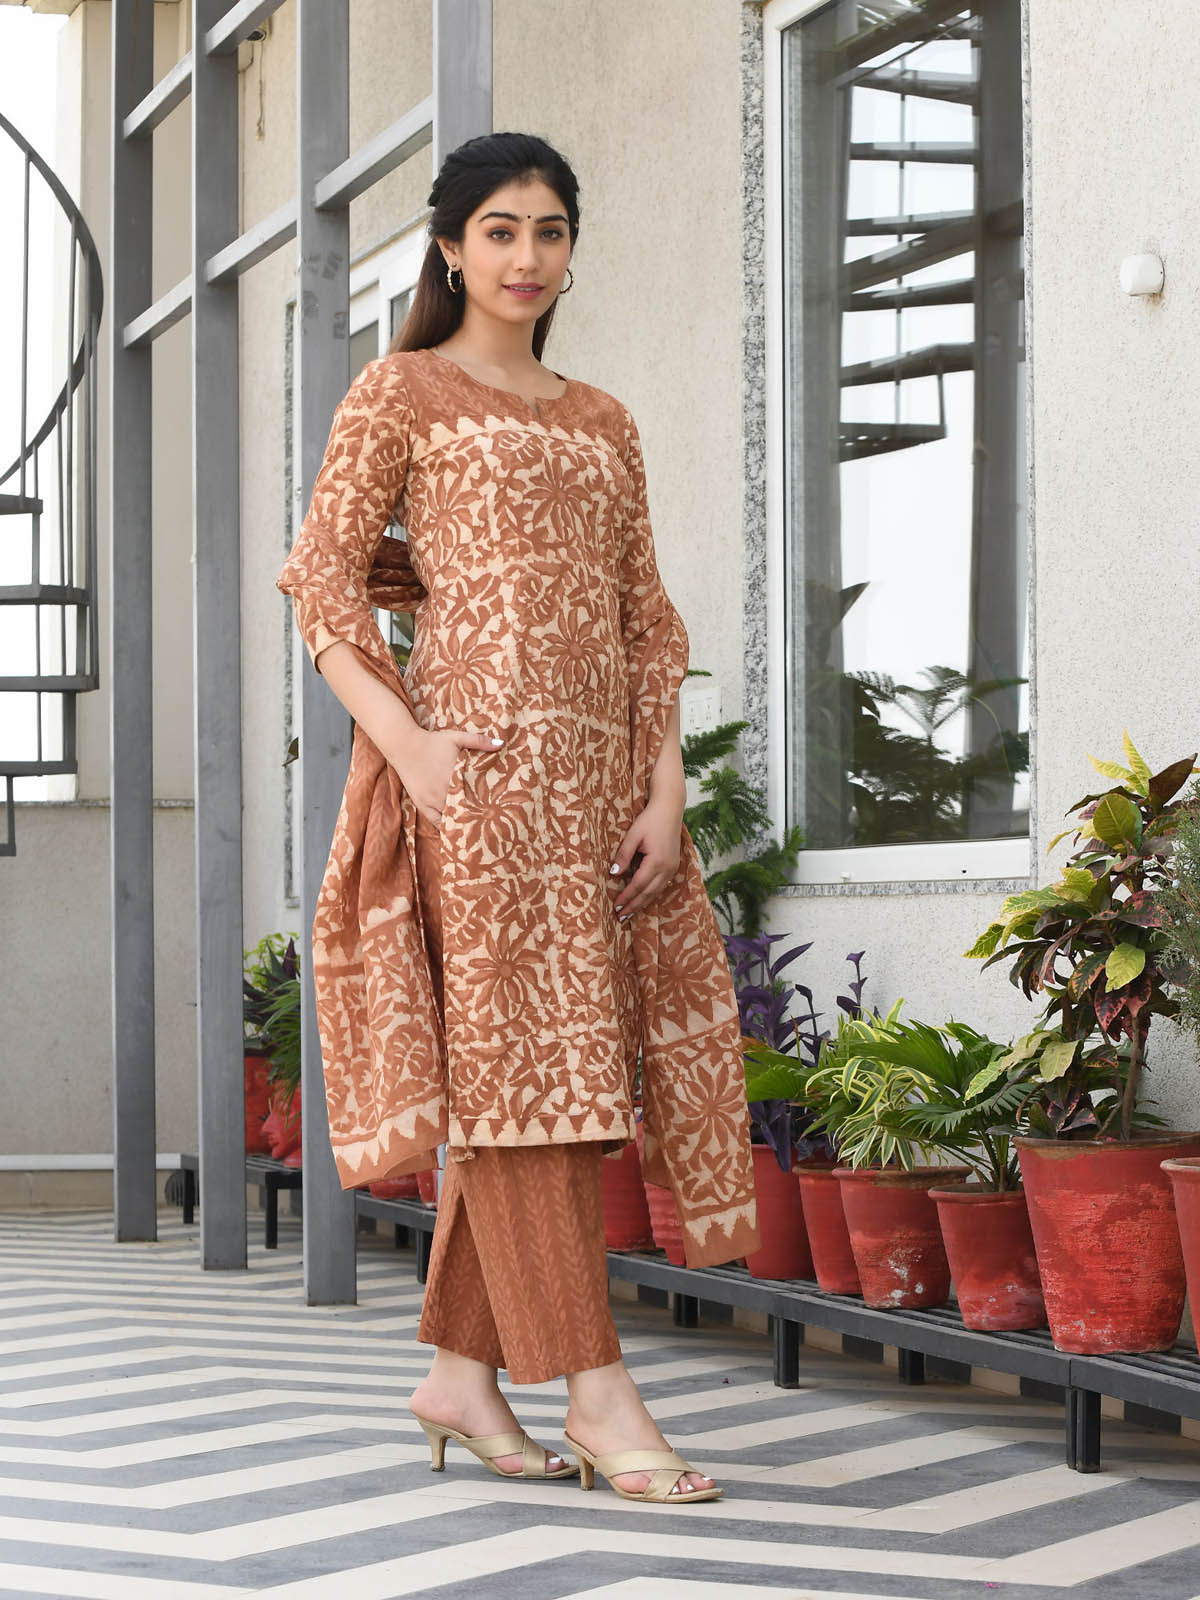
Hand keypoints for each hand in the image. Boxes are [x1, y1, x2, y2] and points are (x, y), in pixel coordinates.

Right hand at [392, 725, 503, 827]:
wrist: (404, 745)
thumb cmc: (432, 741)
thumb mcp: (456, 738)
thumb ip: (479, 741)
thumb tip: (501, 744)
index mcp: (455, 777)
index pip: (475, 797)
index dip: (485, 805)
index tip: (495, 811)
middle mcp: (443, 792)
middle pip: (464, 810)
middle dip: (475, 815)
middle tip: (488, 822)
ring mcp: (431, 800)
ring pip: (450, 818)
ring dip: (461, 821)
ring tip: (474, 828)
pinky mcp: (421, 803)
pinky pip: (435, 821)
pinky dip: (444, 825)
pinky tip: (453, 829)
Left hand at [610, 789, 684, 921]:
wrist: (670, 809)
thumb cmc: (649, 820)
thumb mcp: (632, 836)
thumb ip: (623, 856)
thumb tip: (614, 874)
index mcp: (656, 862)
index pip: (638, 885)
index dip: (626, 897)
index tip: (615, 907)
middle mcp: (667, 868)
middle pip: (648, 893)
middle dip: (634, 906)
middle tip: (621, 917)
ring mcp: (672, 867)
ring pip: (656, 892)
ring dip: (643, 903)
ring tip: (630, 912)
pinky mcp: (674, 865)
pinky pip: (661, 885)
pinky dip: (651, 894)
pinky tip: (643, 898)